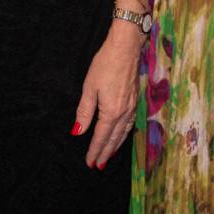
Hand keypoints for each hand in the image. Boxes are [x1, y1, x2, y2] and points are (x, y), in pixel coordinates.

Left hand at [73, 24, 141, 169]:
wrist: (126, 48)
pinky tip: (122, 135)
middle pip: (114, 139)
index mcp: (111, 112)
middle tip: (98, 166)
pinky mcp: (135, 100)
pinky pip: (130, 124)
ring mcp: (132, 107)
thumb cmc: (105, 65)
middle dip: (105, 153)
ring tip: (109, 156)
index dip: (94, 150)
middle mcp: (124, 113)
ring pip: (124, 133)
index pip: (101, 137)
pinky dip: (124, 134)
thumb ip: (84, 112)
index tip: (89, 163)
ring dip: (116, 146)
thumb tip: (78, 131)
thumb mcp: (89, 88)